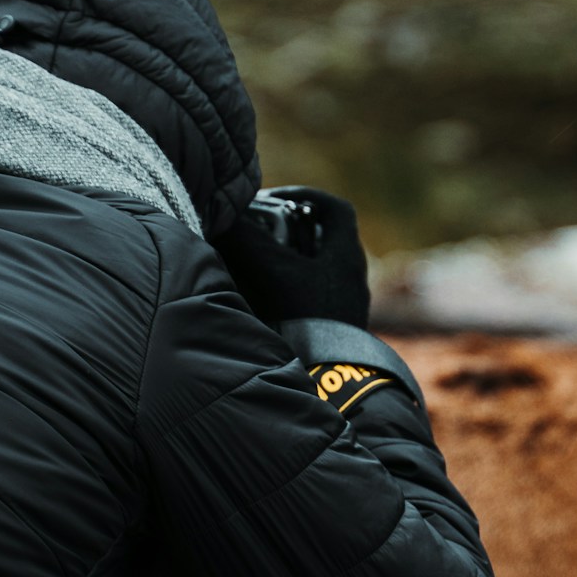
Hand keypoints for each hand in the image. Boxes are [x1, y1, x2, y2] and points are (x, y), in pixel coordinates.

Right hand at [219, 186, 370, 329]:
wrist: (329, 379)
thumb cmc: (306, 318)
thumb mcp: (272, 271)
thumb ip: (247, 239)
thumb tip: (225, 215)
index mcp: (346, 255)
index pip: (335, 208)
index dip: (304, 197)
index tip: (274, 200)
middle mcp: (351, 276)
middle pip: (324, 238)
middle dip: (290, 231)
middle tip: (260, 234)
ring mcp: (345, 304)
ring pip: (316, 269)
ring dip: (287, 262)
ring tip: (255, 267)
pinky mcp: (334, 328)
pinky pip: (312, 296)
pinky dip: (289, 290)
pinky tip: (264, 300)